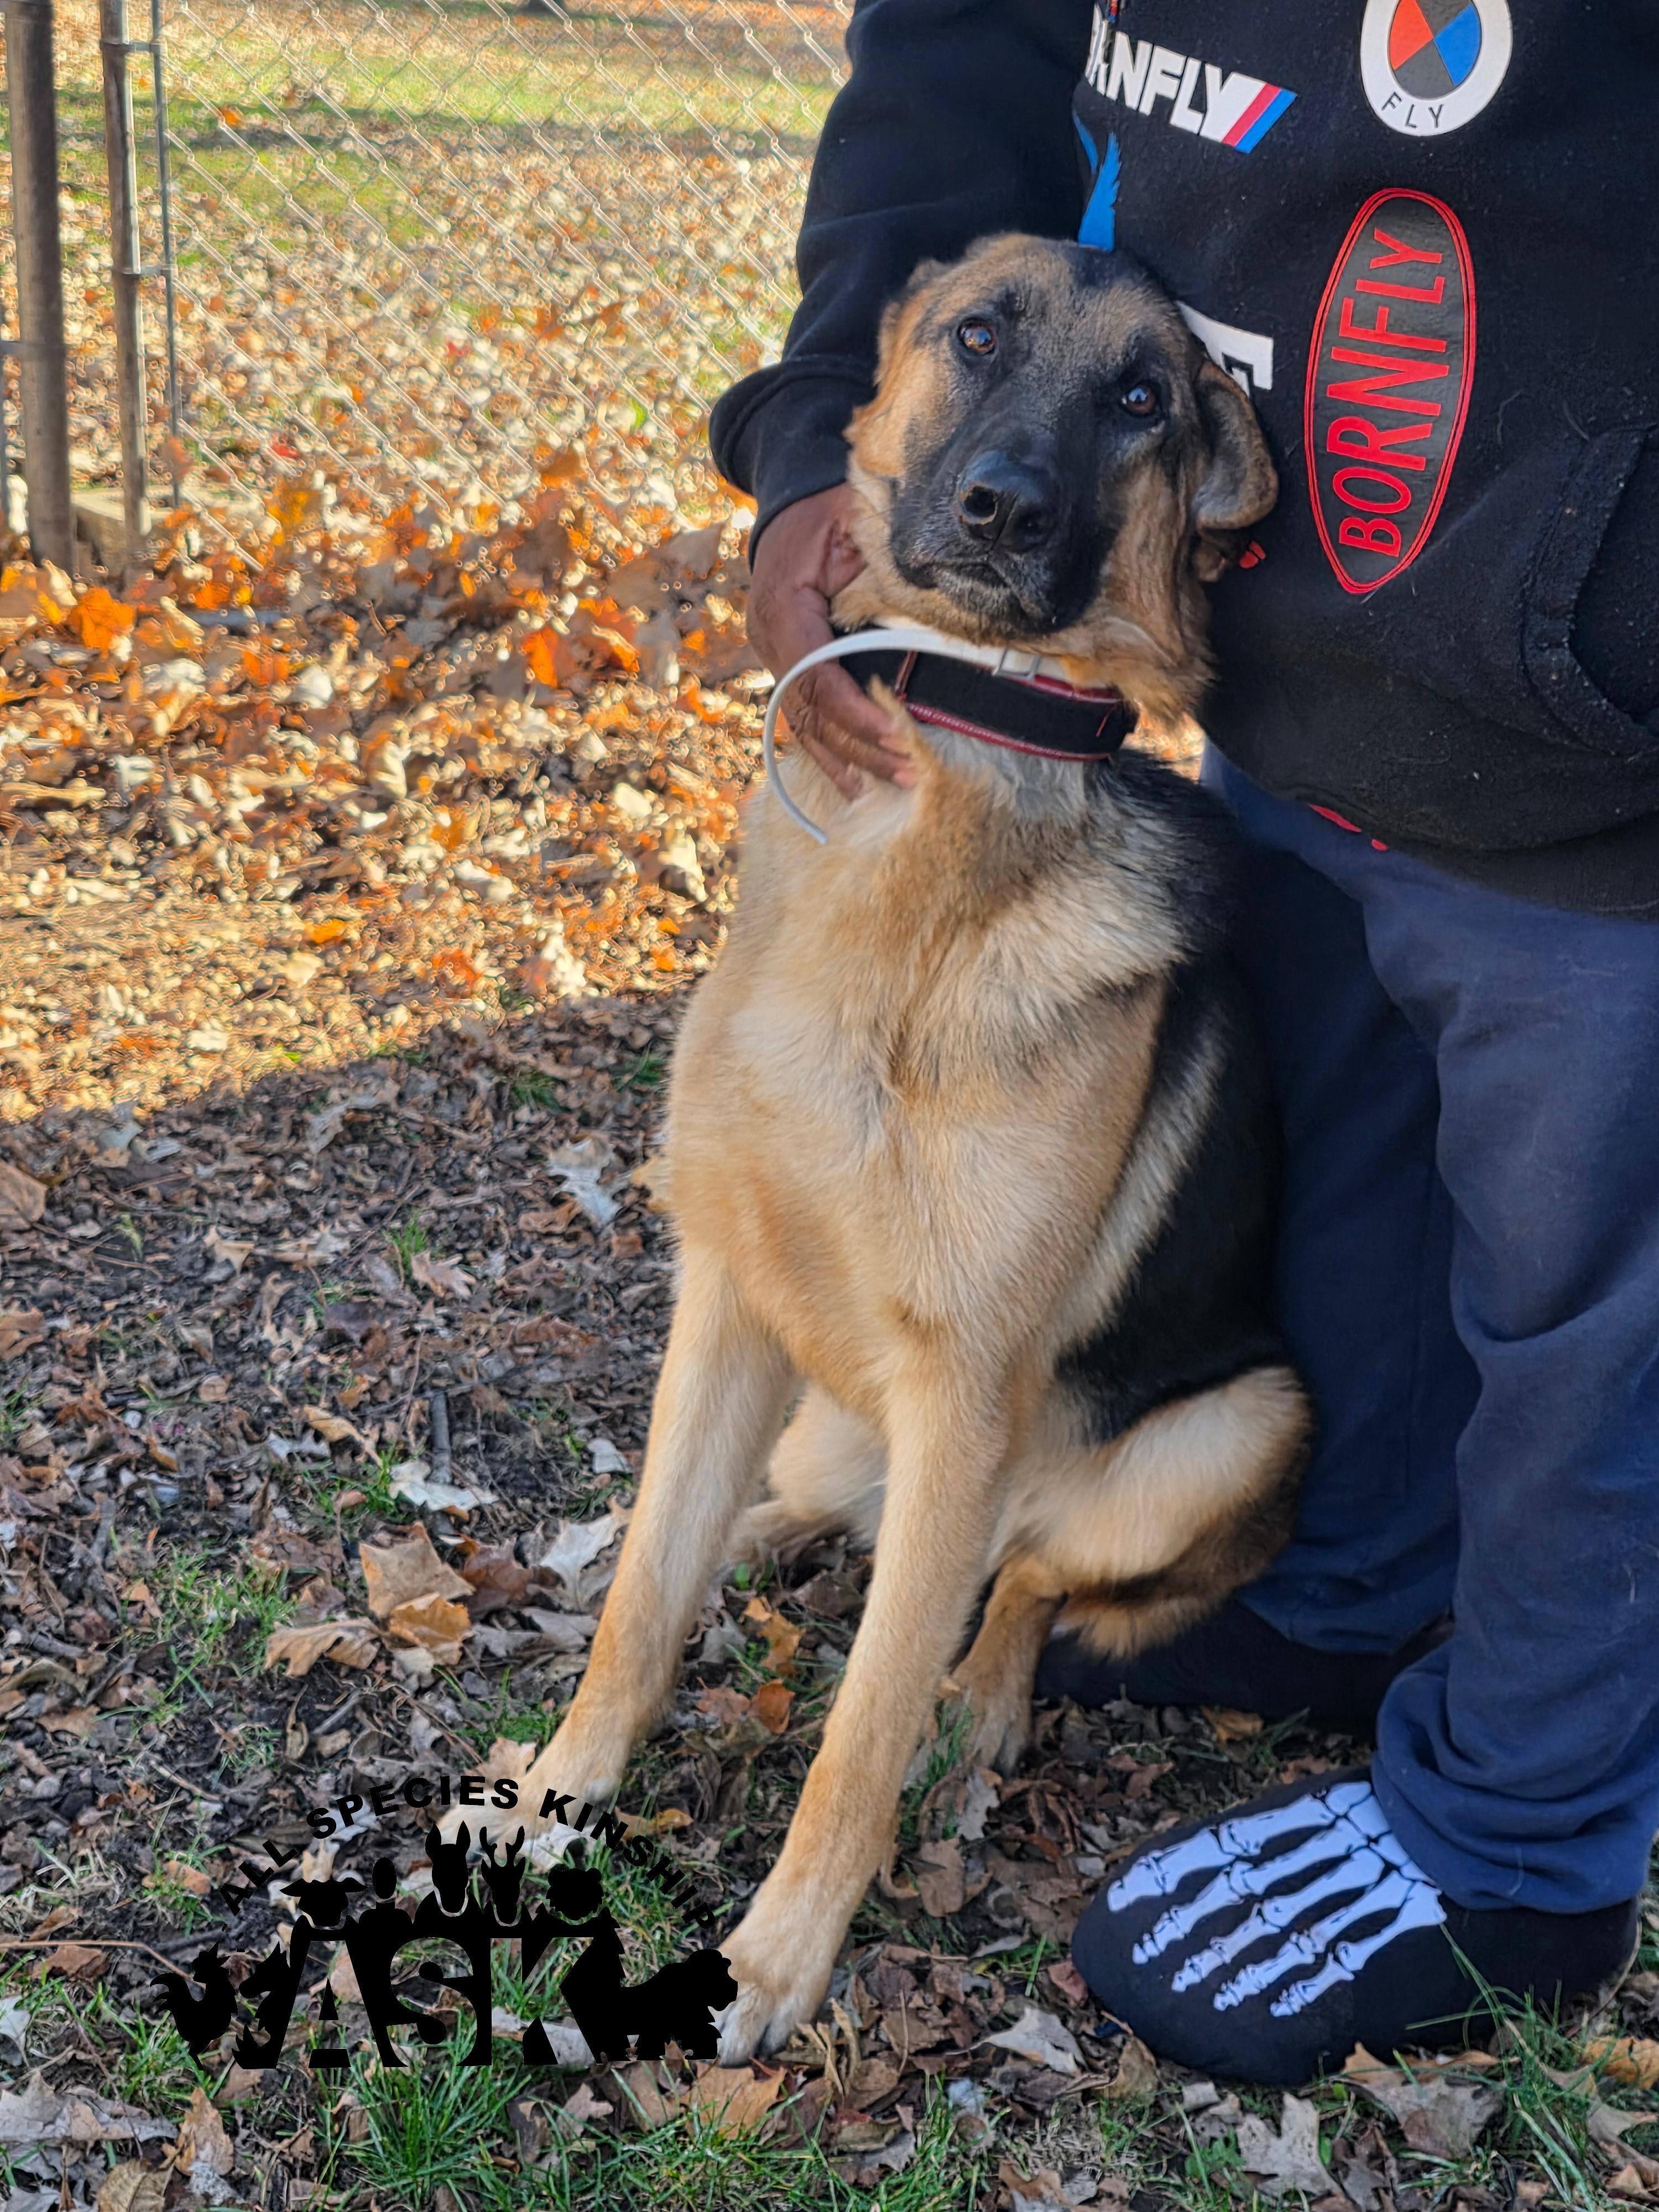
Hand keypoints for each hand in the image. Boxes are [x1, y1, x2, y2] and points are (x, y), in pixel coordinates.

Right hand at [746, 483, 913, 794]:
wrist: (791, 501)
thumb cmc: (827, 510)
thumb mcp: (853, 522)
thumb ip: (882, 563)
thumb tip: (931, 599)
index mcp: (783, 607)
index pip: (816, 677)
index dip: (857, 713)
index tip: (899, 734)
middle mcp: (769, 639)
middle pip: (812, 711)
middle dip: (862, 746)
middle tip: (912, 772)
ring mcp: (772, 656)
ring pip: (806, 723)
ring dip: (851, 758)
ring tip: (896, 783)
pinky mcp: (785, 664)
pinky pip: (805, 717)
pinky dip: (832, 751)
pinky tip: (857, 781)